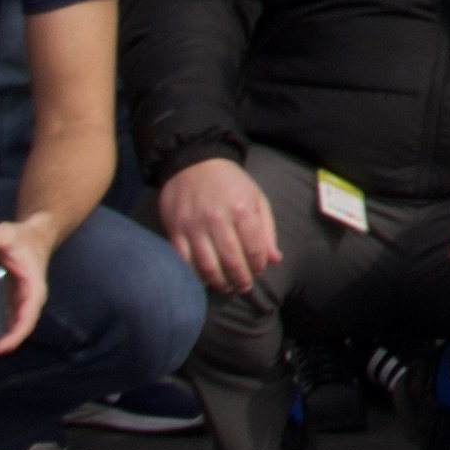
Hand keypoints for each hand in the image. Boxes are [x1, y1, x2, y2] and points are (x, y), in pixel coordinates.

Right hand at [156, 155, 283, 295]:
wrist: (193, 162)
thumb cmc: (230, 182)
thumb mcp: (256, 198)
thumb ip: (267, 230)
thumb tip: (275, 260)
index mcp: (242, 209)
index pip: (254, 249)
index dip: (258, 266)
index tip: (258, 271)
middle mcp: (218, 219)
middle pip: (232, 262)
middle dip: (241, 280)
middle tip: (243, 287)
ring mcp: (194, 226)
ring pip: (207, 266)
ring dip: (219, 283)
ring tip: (226, 287)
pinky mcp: (175, 230)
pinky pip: (184, 261)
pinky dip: (194, 275)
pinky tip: (204, 278)